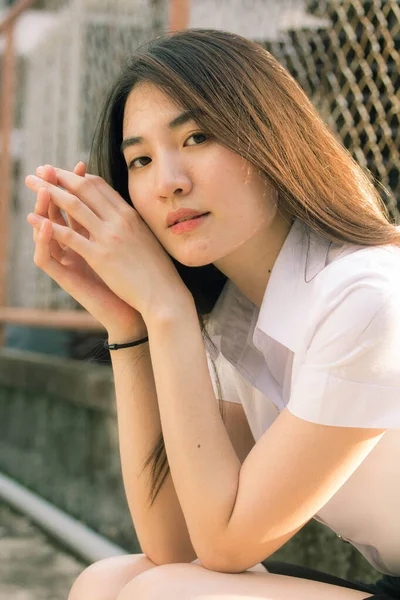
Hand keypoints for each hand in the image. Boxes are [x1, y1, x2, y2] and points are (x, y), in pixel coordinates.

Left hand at [25, 164, 192, 324]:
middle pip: (83, 188)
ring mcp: (109, 237)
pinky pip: (70, 236)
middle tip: (40, 170)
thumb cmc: (158, 271)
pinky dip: (49, 226)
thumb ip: (132, 225)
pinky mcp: (100, 257)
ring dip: (48, 191)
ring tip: (30, 184)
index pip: (99, 186)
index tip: (62, 173)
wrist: (165, 294)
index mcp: (131, 214)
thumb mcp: (147, 239)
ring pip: (73, 205)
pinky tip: (34, 220)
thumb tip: (123, 217)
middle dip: (58, 176)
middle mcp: (120, 220)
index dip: (77, 176)